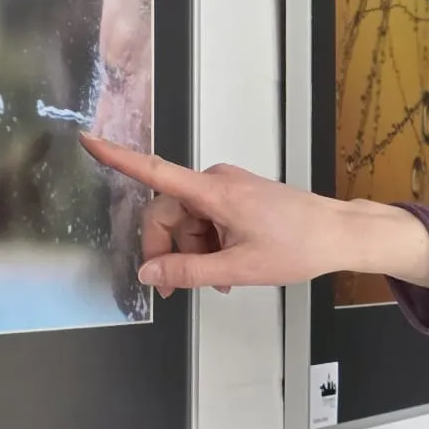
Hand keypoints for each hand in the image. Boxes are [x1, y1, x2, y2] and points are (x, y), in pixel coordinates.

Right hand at [78, 134, 428, 294]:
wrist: (339, 234)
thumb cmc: (299, 245)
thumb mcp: (238, 269)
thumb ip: (188, 271)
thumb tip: (149, 274)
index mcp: (214, 191)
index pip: (155, 170)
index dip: (118, 157)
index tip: (89, 140)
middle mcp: (217, 181)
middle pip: (168, 212)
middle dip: (166, 250)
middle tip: (175, 288)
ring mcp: (228, 187)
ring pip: (188, 221)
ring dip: (192, 251)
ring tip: (217, 282)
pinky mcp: (238, 196)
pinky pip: (207, 219)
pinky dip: (208, 244)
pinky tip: (225, 270)